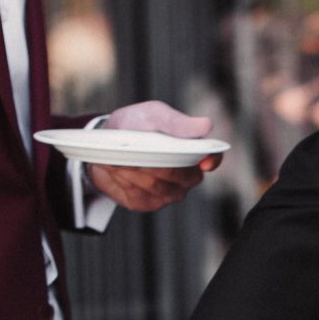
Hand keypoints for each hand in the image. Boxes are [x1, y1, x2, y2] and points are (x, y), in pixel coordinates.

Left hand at [84, 101, 222, 212]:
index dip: (212, 160)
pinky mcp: (148, 203)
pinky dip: (124, 179)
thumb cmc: (136, 125)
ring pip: (156, 185)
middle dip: (155, 161)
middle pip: (178, 175)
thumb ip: (176, 123)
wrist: (105, 144)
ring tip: (121, 154)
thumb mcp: (153, 116)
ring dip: (135, 169)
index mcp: (194, 151)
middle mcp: (186, 176)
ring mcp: (169, 193)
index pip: (213, 158)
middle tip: (136, 148)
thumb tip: (206, 126)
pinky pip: (139, 195)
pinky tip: (118, 167)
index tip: (203, 162)